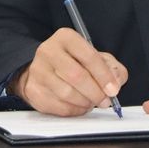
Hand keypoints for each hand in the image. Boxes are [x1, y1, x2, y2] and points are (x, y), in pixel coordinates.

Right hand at [12, 27, 127, 115]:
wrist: (45, 70)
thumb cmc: (74, 63)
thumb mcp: (97, 58)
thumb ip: (112, 68)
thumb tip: (115, 82)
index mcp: (66, 38)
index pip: (89, 56)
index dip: (104, 76)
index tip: (113, 90)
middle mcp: (48, 51)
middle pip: (76, 76)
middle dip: (95, 92)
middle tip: (105, 101)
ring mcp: (38, 71)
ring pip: (67, 94)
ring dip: (85, 102)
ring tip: (90, 101)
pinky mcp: (33, 90)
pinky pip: (58, 106)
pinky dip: (74, 110)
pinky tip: (78, 105)